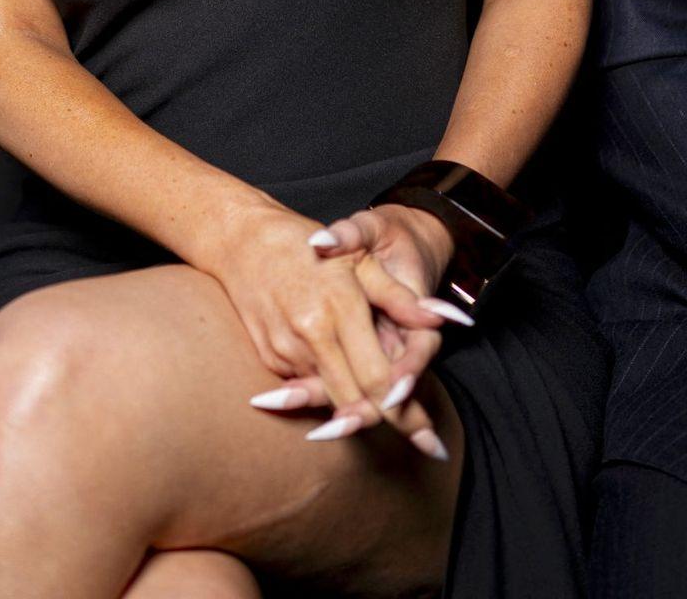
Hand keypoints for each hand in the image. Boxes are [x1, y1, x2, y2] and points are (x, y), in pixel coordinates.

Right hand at [209, 201, 456, 457]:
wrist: (241, 240)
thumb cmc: (305, 243)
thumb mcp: (359, 258)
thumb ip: (400, 297)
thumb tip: (444, 320)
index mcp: (339, 306)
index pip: (378, 377)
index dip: (407, 412)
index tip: (432, 441)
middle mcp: (311, 334)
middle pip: (356, 400)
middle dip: (393, 423)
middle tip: (429, 446)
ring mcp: (286, 349)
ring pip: (332, 400)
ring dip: (361, 414)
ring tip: (397, 426)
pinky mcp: (269, 358)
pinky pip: (308, 387)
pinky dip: (331, 393)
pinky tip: (346, 400)